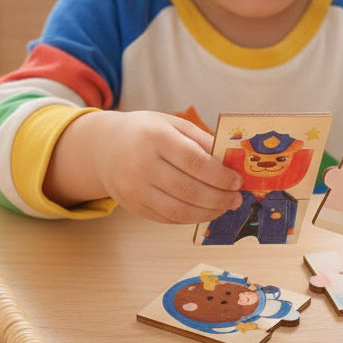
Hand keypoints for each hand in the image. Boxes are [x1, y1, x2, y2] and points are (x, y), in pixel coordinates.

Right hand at [46, 110, 242, 222]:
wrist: (104, 147)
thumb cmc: (145, 132)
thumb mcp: (173, 124)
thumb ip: (202, 141)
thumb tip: (232, 163)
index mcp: (155, 137)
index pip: (194, 162)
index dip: (220, 176)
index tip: (237, 181)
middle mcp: (141, 164)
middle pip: (188, 190)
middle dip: (219, 198)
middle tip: (236, 199)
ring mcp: (134, 189)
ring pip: (178, 210)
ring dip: (207, 213)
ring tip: (224, 208)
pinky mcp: (133, 206)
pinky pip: (167, 218)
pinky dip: (190, 218)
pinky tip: (204, 211)